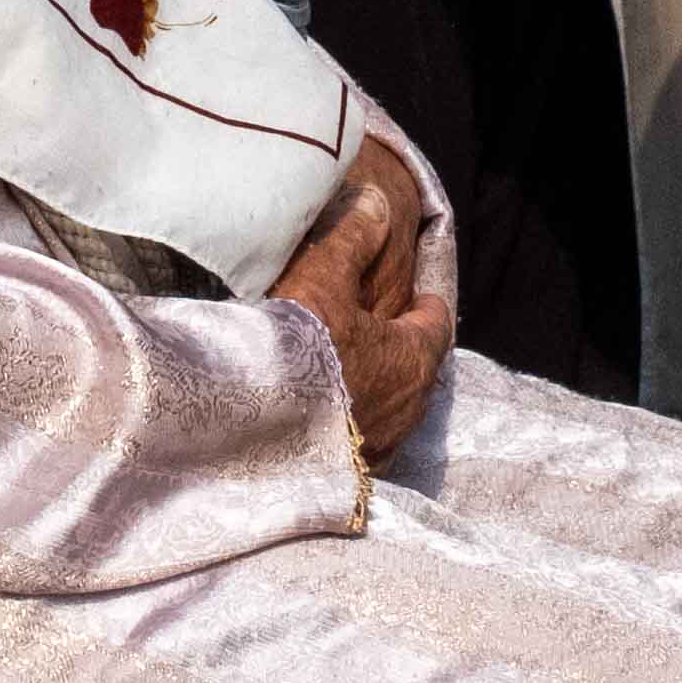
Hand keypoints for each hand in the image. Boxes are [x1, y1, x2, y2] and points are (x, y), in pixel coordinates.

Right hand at [269, 137, 450, 461]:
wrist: (246, 435)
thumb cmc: (294, 350)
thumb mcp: (321, 276)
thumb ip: (352, 236)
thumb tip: (377, 204)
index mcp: (412, 360)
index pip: (436, 326)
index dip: (426, 306)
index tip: (420, 296)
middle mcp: (405, 411)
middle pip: (415, 370)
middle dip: (401, 347)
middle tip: (382, 327)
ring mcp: (376, 450)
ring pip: (390, 408)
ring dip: (376, 386)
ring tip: (349, 369)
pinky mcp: (346, 478)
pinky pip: (360, 439)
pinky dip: (351, 419)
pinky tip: (322, 413)